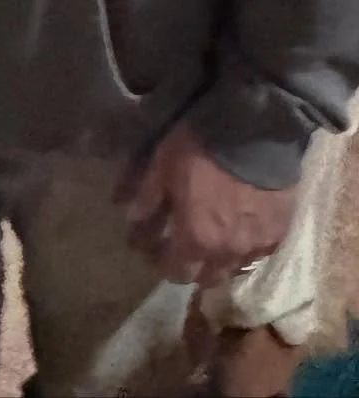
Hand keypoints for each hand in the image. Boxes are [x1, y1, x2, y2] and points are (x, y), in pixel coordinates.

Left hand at [120, 123, 296, 286]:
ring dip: (217, 261)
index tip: (153, 250)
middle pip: (206, 277)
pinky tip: (238, 233)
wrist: (254, 132)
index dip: (161, 263)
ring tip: (208, 242)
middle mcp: (228, 253)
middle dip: (189, 267)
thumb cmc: (201, 148)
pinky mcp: (279, 233)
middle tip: (180, 246)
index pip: (175, 271)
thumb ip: (145, 197)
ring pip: (233, 268)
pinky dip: (244, 250)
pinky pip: (258, 253)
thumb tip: (130, 220)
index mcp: (196, 239)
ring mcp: (257, 245)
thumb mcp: (161, 166)